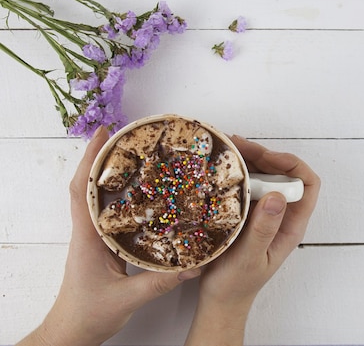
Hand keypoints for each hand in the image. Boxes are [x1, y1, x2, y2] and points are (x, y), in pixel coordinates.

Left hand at [18, 127, 200, 345]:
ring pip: (97, 199)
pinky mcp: (101, 247)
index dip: (91, 161)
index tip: (105, 135)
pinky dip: (120, 197)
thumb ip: (161, 283)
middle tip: (126, 137)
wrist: (72, 333)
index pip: (82, 191)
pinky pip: (108, 215)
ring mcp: (92, 239)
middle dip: (102, 158)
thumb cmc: (89, 315)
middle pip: (88, 187)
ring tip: (136, 158)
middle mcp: (87, 233)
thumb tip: (193, 266)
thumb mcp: (127, 299)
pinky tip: (141, 194)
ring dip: (110, 176)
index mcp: (87, 239)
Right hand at [184, 136, 320, 345]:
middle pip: (283, 173)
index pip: (308, 184)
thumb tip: (277, 196)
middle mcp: (280, 213)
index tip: (268, 158)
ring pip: (263, 175)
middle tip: (237, 145)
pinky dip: (235, 171)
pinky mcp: (245, 211)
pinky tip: (218, 164)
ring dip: (248, 159)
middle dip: (264, 155)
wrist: (219, 300)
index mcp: (291, 224)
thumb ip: (263, 229)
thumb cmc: (237, 285)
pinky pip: (245, 184)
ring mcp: (263, 211)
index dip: (293, 165)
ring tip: (226, 147)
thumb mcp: (250, 258)